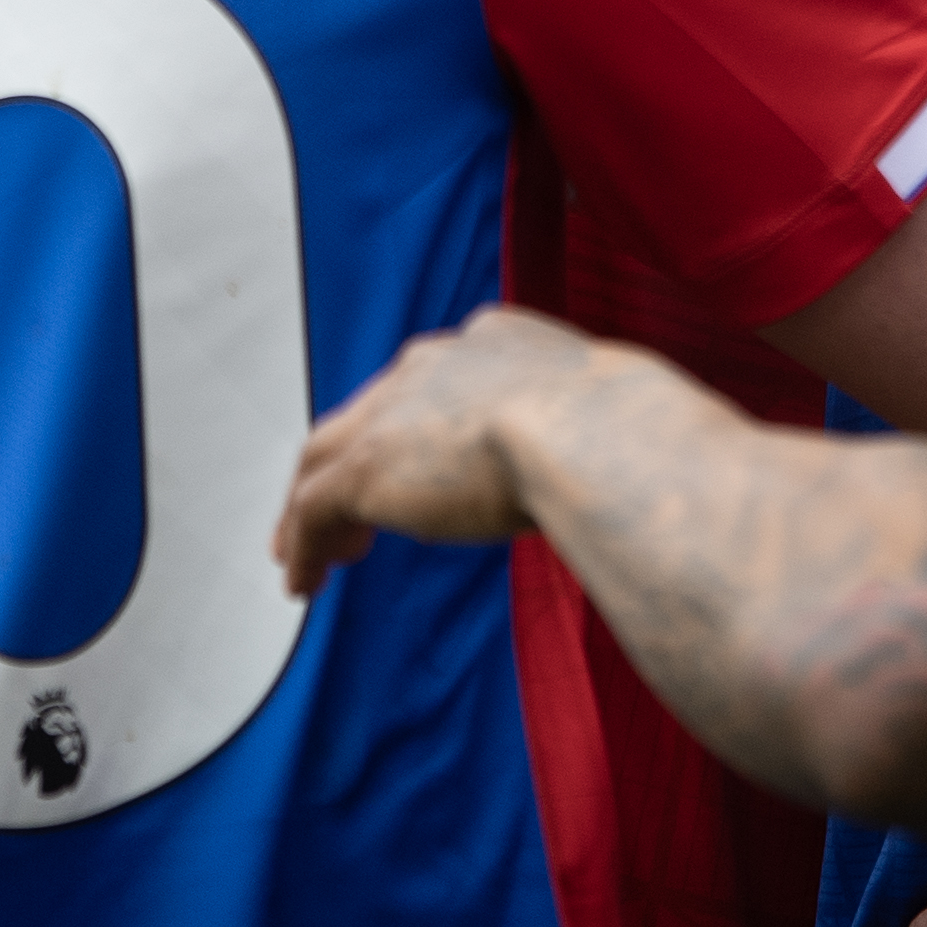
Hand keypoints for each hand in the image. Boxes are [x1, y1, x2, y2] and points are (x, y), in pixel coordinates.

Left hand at [278, 307, 601, 592]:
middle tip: (344, 510)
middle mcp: (432, 364)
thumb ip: (581, 434)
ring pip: (324, 458)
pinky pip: (313, 507)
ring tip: (304, 555)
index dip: (415, 425)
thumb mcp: (601, 419)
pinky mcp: (366, 467)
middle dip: (352, 459)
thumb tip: (611, 468)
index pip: (432, 382)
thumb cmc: (622, 435)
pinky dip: (304, 545)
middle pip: (368, 413)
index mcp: (490, 344)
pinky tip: (306, 582)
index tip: (419, 464)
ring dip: (311, 508)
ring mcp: (392, 413)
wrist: (593, 435)